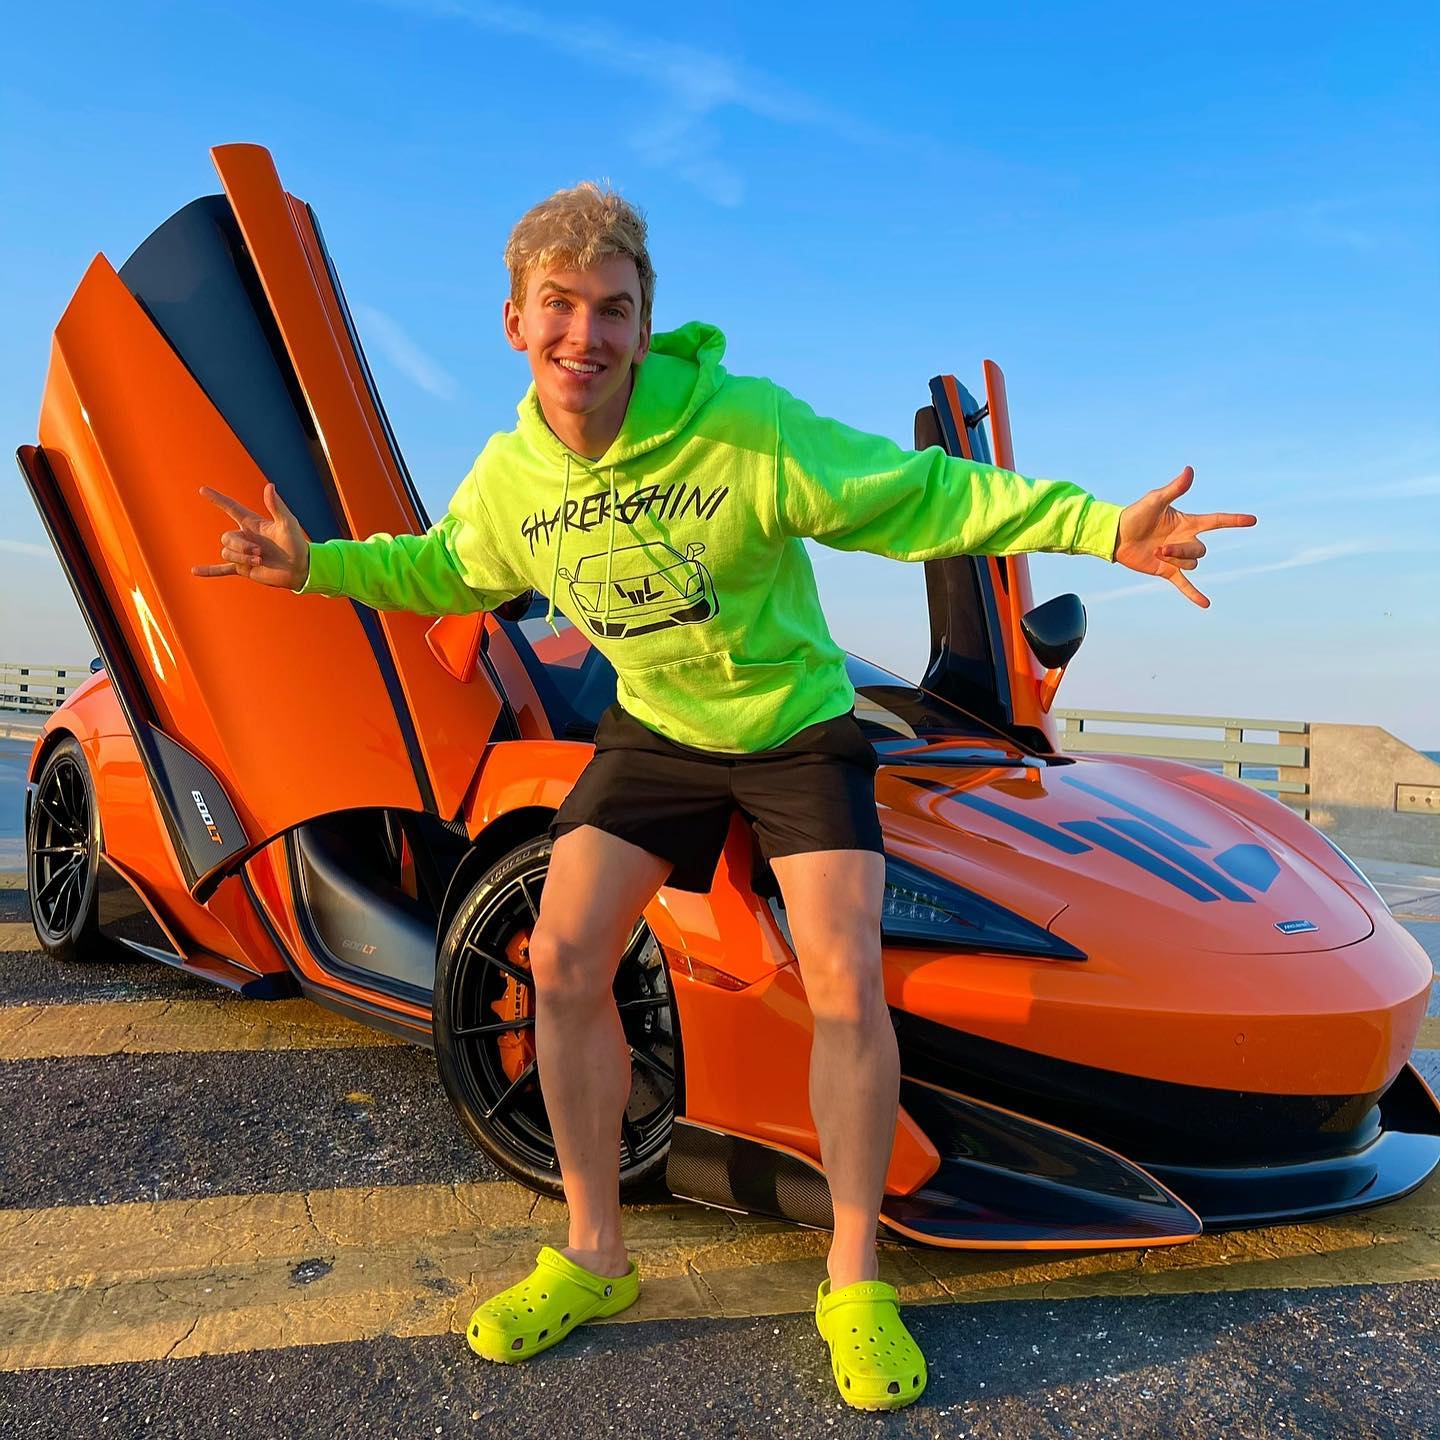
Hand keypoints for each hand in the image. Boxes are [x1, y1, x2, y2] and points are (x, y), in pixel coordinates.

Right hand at [191, 482, 311, 588]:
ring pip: (226, 552)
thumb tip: (269, 486)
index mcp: (252, 524)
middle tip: (260, 552)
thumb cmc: (296, 543)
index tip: (203, 490)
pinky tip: (194, 571)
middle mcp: (245, 537)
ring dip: (241, 558)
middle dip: (241, 546)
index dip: (217, 499)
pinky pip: (222, 569)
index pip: (230, 508)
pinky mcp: (244, 568)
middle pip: (226, 537)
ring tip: (259, 561)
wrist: (300, 568)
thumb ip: (277, 506)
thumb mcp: (287, 523)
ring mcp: (243, 553)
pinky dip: (209, 570)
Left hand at [1112, 467, 1256, 607]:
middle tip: (1161, 547)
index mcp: (1187, 523)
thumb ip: (1175, 489)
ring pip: (1191, 565)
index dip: (1234, 521)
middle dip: (1184, 551)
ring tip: (1156, 553)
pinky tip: (1206, 605)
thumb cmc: (1135, 515)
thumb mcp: (1155, 500)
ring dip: (1176, 561)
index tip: (1252, 520)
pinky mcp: (1166, 571)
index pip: (1216, 521)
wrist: (1115, 536)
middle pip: (1200, 551)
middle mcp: (1185, 540)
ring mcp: (1176, 557)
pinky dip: (1194, 594)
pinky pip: (1184, 585)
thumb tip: (1189, 470)